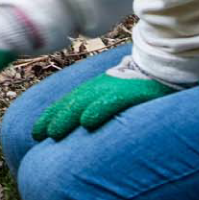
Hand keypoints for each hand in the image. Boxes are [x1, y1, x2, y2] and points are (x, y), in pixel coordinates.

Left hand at [32, 72, 173, 139]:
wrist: (163, 64)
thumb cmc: (139, 84)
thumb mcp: (116, 93)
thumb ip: (100, 104)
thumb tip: (86, 125)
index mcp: (96, 88)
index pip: (69, 102)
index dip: (51, 115)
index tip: (35, 131)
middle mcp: (100, 87)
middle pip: (71, 103)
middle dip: (52, 119)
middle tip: (36, 135)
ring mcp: (114, 88)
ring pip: (85, 102)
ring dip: (67, 117)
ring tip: (53, 133)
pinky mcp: (131, 91)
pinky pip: (112, 101)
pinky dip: (97, 110)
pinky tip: (86, 121)